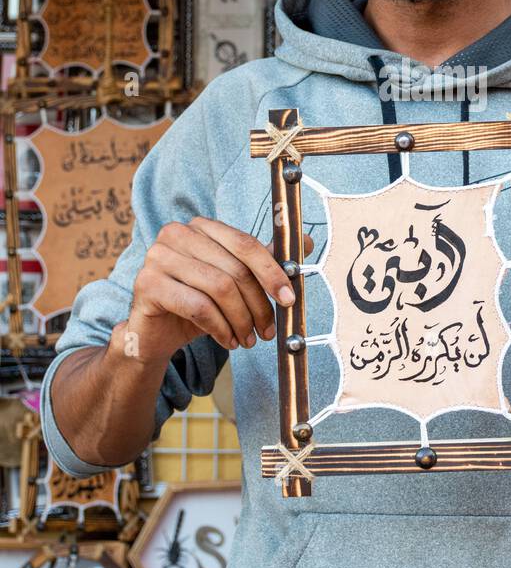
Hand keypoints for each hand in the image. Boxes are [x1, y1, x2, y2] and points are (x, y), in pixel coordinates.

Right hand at [126, 217, 313, 362]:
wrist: (155, 333)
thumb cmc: (197, 303)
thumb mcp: (233, 282)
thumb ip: (263, 261)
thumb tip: (306, 241)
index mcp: (201, 226)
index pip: (245, 243)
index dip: (271, 271)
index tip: (289, 299)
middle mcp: (176, 234)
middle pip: (233, 268)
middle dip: (258, 304)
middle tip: (268, 330)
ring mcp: (158, 257)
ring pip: (218, 288)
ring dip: (240, 320)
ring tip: (248, 339)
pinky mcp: (148, 284)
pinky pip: (197, 307)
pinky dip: (220, 328)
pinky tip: (228, 341)